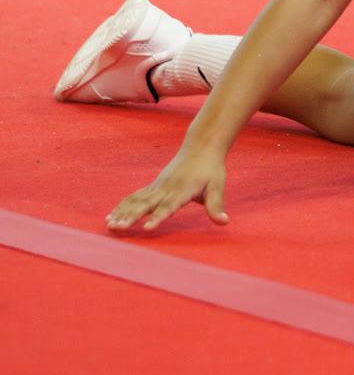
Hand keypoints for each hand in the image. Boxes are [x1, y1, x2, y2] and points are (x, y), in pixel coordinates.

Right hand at [107, 144, 229, 232]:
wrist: (201, 147)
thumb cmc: (210, 169)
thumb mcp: (217, 186)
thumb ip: (216, 205)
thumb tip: (224, 222)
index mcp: (182, 190)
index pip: (168, 207)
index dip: (158, 218)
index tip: (147, 228)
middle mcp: (166, 188)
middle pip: (146, 204)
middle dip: (131, 217)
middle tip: (117, 228)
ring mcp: (157, 186)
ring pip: (136, 200)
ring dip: (121, 213)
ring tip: (109, 226)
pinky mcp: (153, 185)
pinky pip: (135, 196)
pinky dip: (122, 206)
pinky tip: (110, 217)